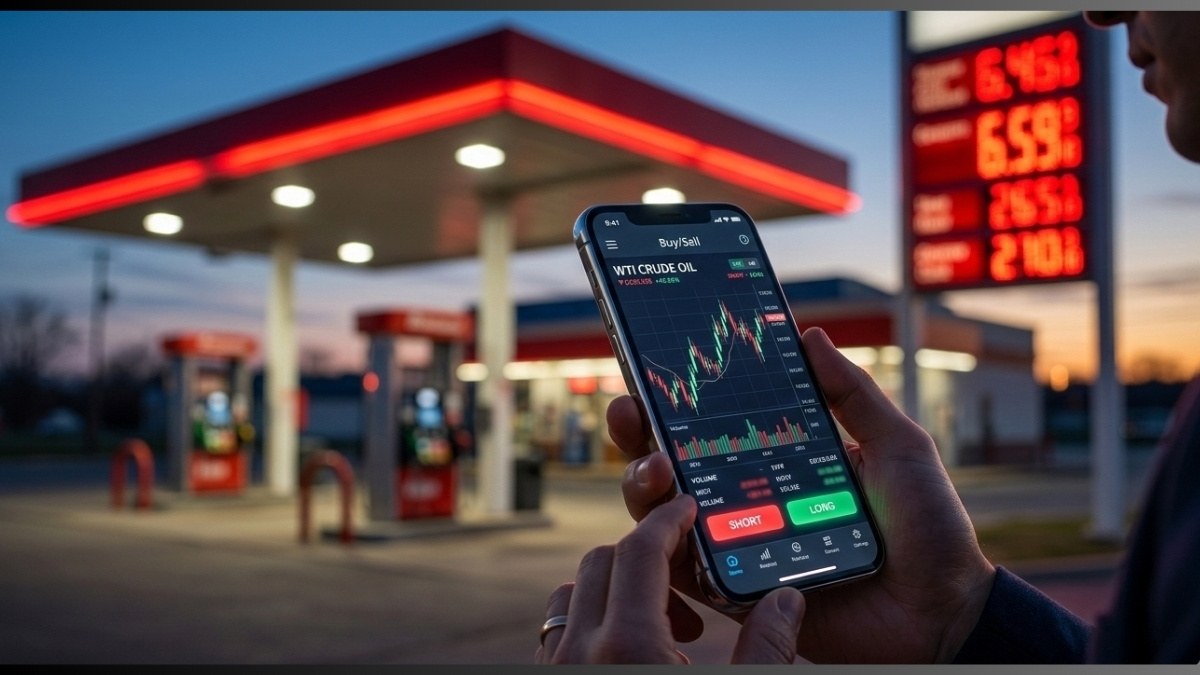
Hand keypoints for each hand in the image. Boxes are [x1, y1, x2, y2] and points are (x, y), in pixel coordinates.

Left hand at [535, 494, 805, 663]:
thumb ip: (766, 648)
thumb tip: (787, 599)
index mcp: (629, 645)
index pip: (640, 550)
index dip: (668, 519)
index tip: (689, 508)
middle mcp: (581, 651)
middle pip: (601, 560)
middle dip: (644, 554)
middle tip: (688, 586)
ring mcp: (557, 669)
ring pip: (572, 595)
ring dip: (613, 590)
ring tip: (662, 628)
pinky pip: (559, 633)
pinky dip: (590, 623)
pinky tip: (631, 654)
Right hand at [610, 327, 996, 662]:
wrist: (944, 612)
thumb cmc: (929, 529)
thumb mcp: (897, 446)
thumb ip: (852, 394)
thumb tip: (808, 334)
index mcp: (781, 461)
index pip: (717, 422)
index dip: (679, 397)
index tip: (654, 367)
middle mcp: (751, 499)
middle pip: (673, 461)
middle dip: (639, 431)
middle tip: (630, 409)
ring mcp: (739, 545)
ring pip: (664, 512)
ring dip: (643, 483)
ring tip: (656, 466)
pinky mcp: (736, 593)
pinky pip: (682, 570)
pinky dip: (661, 545)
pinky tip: (667, 519)